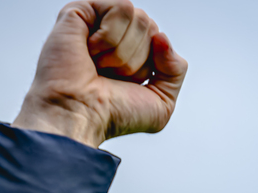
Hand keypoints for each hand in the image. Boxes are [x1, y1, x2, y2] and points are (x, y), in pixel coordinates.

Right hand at [13, 0, 187, 147]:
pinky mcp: (82, 10)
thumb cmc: (112, 115)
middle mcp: (115, 35)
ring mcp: (97, 21)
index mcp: (131, 52)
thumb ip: (176, 71)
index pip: (159, 40)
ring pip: (140, 17)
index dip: (149, 67)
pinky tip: (89, 51)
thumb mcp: (161, 104)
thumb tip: (162, 37)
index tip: (124, 85)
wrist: (81, 116)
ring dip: (122, 53)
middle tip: (109, 77)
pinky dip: (110, 37)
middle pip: (151, 27)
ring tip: (98, 66)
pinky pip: (122, 8)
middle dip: (136, 60)